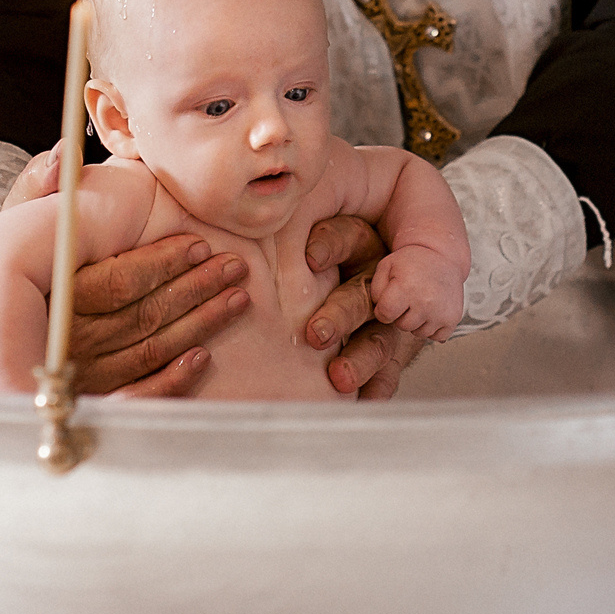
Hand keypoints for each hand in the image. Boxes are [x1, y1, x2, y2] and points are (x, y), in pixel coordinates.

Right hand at [5, 141, 250, 395]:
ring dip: (199, 324)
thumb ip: (38, 187)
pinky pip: (137, 394)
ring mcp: (79, 374)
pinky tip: (203, 357)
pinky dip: (172, 380)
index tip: (200, 244)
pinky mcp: (90, 399)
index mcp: (54, 292)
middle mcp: (66, 338)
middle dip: (196, 289)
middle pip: (143, 315)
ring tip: (236, 298)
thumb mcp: (15, 221)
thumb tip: (60, 154)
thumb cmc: (14, 263)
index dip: (164, 262)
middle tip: (234, 268)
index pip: (119, 281)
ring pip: (149, 350)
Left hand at [301, 216, 428, 398]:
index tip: (312, 258)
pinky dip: (376, 388)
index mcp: (357, 242)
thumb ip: (283, 222)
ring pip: (379, 337)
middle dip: (341, 313)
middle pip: (362, 294)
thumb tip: (222, 212)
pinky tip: (365, 401)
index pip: (349, 237)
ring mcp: (386, 319)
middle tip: (316, 334)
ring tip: (339, 378)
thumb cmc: (310, 252)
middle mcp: (375, 280)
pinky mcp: (391, 352)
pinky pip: (389, 371)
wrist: (367, 275)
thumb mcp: (304, 223)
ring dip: (360, 358)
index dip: (331, 245)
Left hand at [370, 246, 464, 341]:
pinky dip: (433, 327)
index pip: (384, 315)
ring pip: (419, 332)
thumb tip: (380, 314)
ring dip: (417, 321)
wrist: (443, 256)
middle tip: (408, 297)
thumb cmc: (411, 263)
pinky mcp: (453, 318)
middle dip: (401, 315)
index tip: (390, 299)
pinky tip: (432, 311)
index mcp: (406, 287)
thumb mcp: (387, 266)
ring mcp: (441, 312)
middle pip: (402, 325)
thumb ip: (375, 290)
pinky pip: (436, 336)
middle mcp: (426, 301)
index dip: (383, 309)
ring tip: (421, 301)